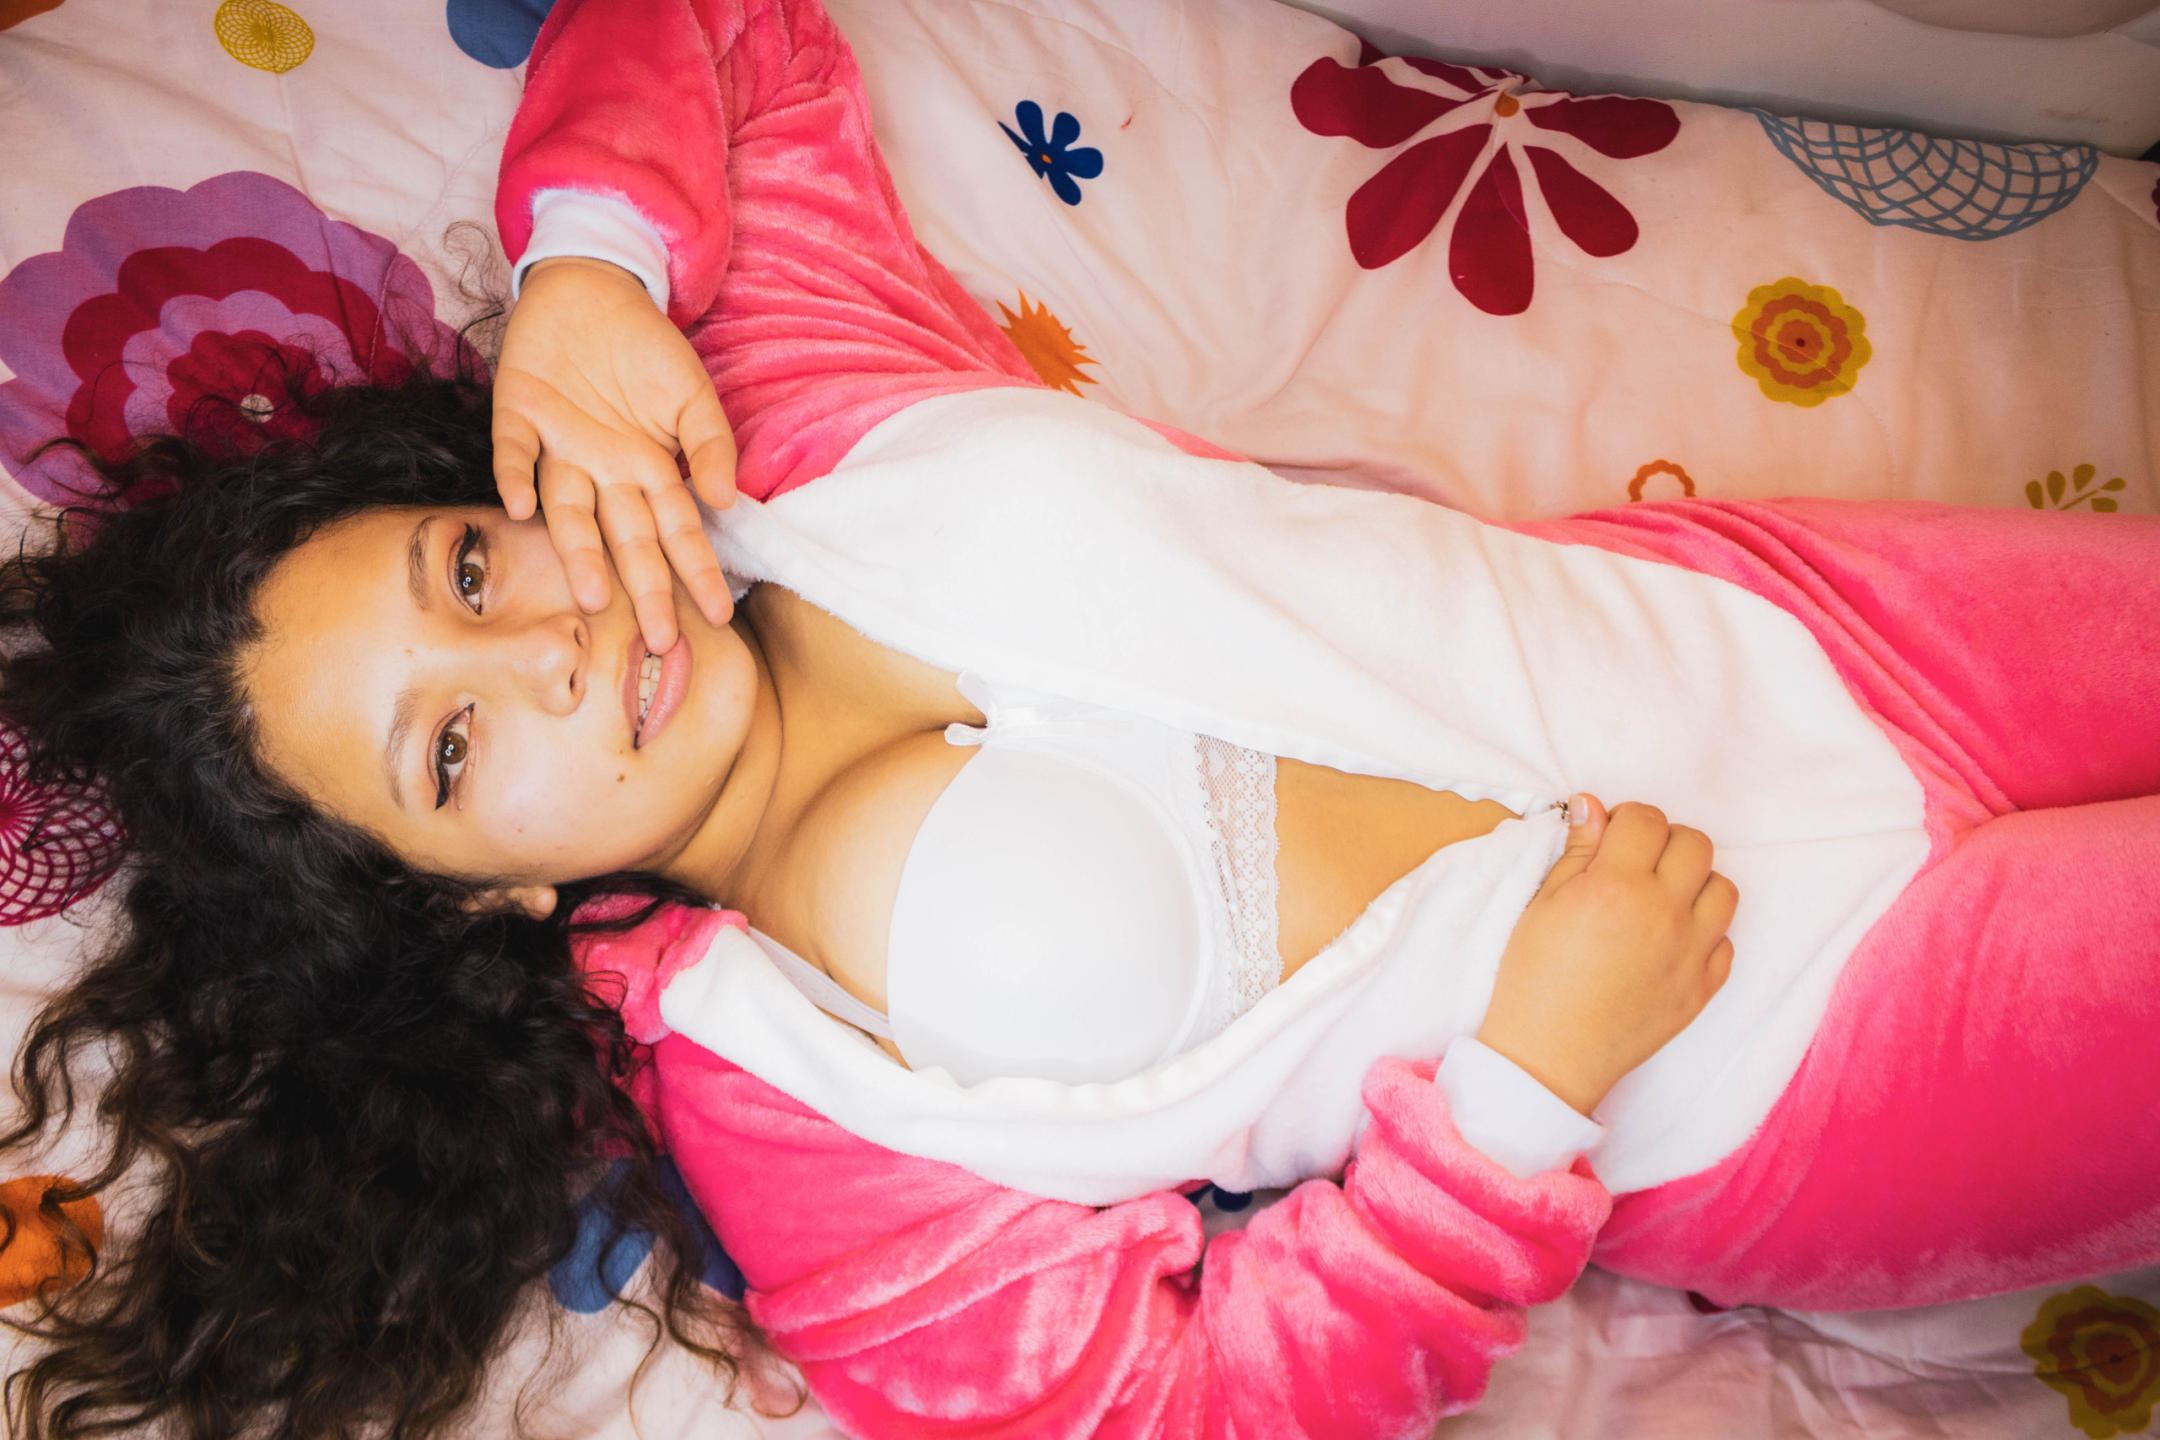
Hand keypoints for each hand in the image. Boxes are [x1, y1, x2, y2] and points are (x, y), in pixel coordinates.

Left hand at [492, 256, 738, 652]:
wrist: (590, 288)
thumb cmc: (645, 347)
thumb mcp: (692, 392)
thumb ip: (710, 445)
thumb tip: (725, 501)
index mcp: (647, 468)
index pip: (677, 532)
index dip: (695, 573)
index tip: (717, 616)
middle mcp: (603, 472)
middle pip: (626, 538)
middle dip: (645, 588)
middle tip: (661, 640)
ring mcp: (558, 449)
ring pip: (568, 512)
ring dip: (578, 553)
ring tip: (593, 596)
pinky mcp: (516, 416)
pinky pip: (515, 452)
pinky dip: (515, 476)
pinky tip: (518, 506)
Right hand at [1476, 798, 1737, 1116]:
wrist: (1549, 1055)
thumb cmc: (1534, 980)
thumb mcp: (1542, 905)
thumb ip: (1577, 853)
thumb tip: (1592, 806)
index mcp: (1617, 887)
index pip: (1647, 820)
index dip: (1627, 819)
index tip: (1612, 834)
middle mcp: (1663, 913)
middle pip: (1695, 845)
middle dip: (1666, 842)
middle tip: (1637, 862)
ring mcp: (1691, 952)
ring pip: (1723, 889)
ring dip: (1695, 883)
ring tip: (1662, 899)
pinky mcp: (1703, 988)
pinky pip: (1727, 942)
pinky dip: (1705, 933)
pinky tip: (1671, 941)